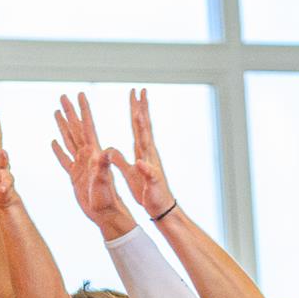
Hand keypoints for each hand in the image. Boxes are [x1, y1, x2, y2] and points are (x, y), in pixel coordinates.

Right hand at [51, 92, 128, 227]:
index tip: (80, 94)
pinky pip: (64, 160)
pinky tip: (54, 142)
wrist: (105, 214)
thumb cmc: (107, 200)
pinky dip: (58, 150)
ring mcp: (81, 165)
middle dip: (70, 112)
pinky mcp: (75, 176)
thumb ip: (104, 167)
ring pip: (69, 140)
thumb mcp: (105, 182)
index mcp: (94, 154)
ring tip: (57, 112)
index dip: (84, 110)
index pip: (88, 127)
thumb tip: (105, 153)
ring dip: (63, 126)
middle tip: (63, 96)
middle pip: (76, 129)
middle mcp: (87, 156)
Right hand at [106, 88, 175, 218]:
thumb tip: (141, 162)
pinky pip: (139, 139)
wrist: (162, 207)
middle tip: (139, 90)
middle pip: (144, 124)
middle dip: (140, 107)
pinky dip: (137, 128)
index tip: (135, 96)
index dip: (138, 112)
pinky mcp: (146, 160)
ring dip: (140, 114)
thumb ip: (145, 172)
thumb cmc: (155, 197)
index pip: (141, 129)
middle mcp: (149, 151)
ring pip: (143, 129)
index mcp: (147, 155)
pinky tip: (136, 125)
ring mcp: (149, 155)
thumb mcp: (149, 185)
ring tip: (137, 101)